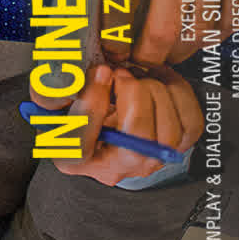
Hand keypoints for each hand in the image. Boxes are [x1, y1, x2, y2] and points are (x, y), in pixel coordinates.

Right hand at [52, 65, 200, 187]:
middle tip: (120, 72)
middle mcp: (114, 167)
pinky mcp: (174, 148)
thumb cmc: (70, 104)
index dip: (92, 105)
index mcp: (72, 158)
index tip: (99, 73)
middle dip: (133, 98)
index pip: (80, 144)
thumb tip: (74, 82)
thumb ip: (49, 91)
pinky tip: (156, 78)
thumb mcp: (48, 98)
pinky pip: (190, 123)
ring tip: (136, 75)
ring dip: (155, 94)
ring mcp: (147, 161)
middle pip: (138, 143)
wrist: (98, 113)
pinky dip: (178, 95)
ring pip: (169, 134)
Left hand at [88, 0, 238, 66]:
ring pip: (201, 29)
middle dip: (149, 56)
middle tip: (139, 60)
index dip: (115, 39)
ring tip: (167, 53)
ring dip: (181, 52)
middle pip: (166, 29)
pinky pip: (232, 14)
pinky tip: (198, 36)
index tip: (111, 49)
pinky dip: (215, 35)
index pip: (122, 6)